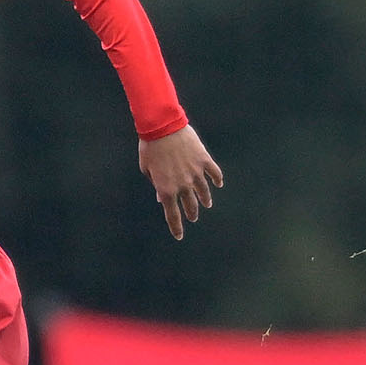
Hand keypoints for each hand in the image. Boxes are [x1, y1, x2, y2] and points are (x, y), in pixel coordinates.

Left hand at [139, 125, 222, 240]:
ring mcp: (196, 173)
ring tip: (206, 204)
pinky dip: (217, 180)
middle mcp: (183, 185)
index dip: (176, 227)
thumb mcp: (147, 170)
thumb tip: (162, 197)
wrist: (163, 128)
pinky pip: (214, 173)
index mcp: (166, 190)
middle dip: (191, 213)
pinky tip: (218, 185)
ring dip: (205, 199)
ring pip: (204, 192)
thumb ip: (156, 185)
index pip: (172, 215)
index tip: (179, 236)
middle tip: (193, 218)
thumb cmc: (150, 148)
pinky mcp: (204, 161)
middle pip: (190, 205)